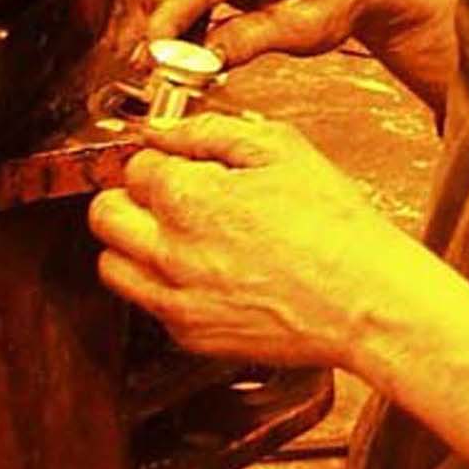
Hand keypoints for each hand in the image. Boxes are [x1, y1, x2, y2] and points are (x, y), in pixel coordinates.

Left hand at [87, 110, 422, 367]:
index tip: (178, 161)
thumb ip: (212, 132)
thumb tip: (167, 131)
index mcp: (189, 199)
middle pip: (104, 215)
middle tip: (164, 193)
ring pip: (111, 266)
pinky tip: (203, 270)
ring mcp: (177, 301)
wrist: (364, 301)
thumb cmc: (334, 226)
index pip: (134, 167)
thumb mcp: (282, 149)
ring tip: (175, 233)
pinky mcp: (191, 337)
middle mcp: (170, 254)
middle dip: (129, 196)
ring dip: (133, 243)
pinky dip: (163, 285)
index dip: (160, 157)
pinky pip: (149, 306)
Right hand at [141, 0, 409, 65]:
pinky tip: (198, 52)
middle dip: (162, 35)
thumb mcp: (302, 28)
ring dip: (171, 33)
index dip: (166, 29)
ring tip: (190, 70)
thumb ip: (250, 40)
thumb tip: (203, 59)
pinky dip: (183, 25)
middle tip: (170, 78)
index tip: (156, 66)